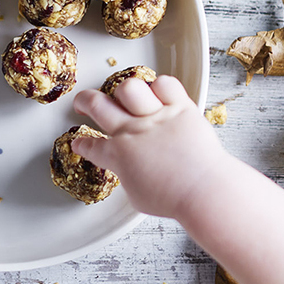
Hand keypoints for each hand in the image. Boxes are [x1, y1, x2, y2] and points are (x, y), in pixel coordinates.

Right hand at [72, 75, 228, 217]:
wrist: (203, 190)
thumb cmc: (173, 199)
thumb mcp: (137, 195)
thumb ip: (127, 175)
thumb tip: (128, 169)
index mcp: (118, 155)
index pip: (91, 145)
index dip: (82, 143)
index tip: (80, 141)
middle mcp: (133, 131)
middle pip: (96, 104)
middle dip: (84, 101)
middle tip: (84, 102)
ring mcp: (156, 117)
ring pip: (128, 87)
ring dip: (125, 91)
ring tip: (127, 97)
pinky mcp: (180, 108)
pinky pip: (165, 84)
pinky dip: (160, 87)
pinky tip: (159, 94)